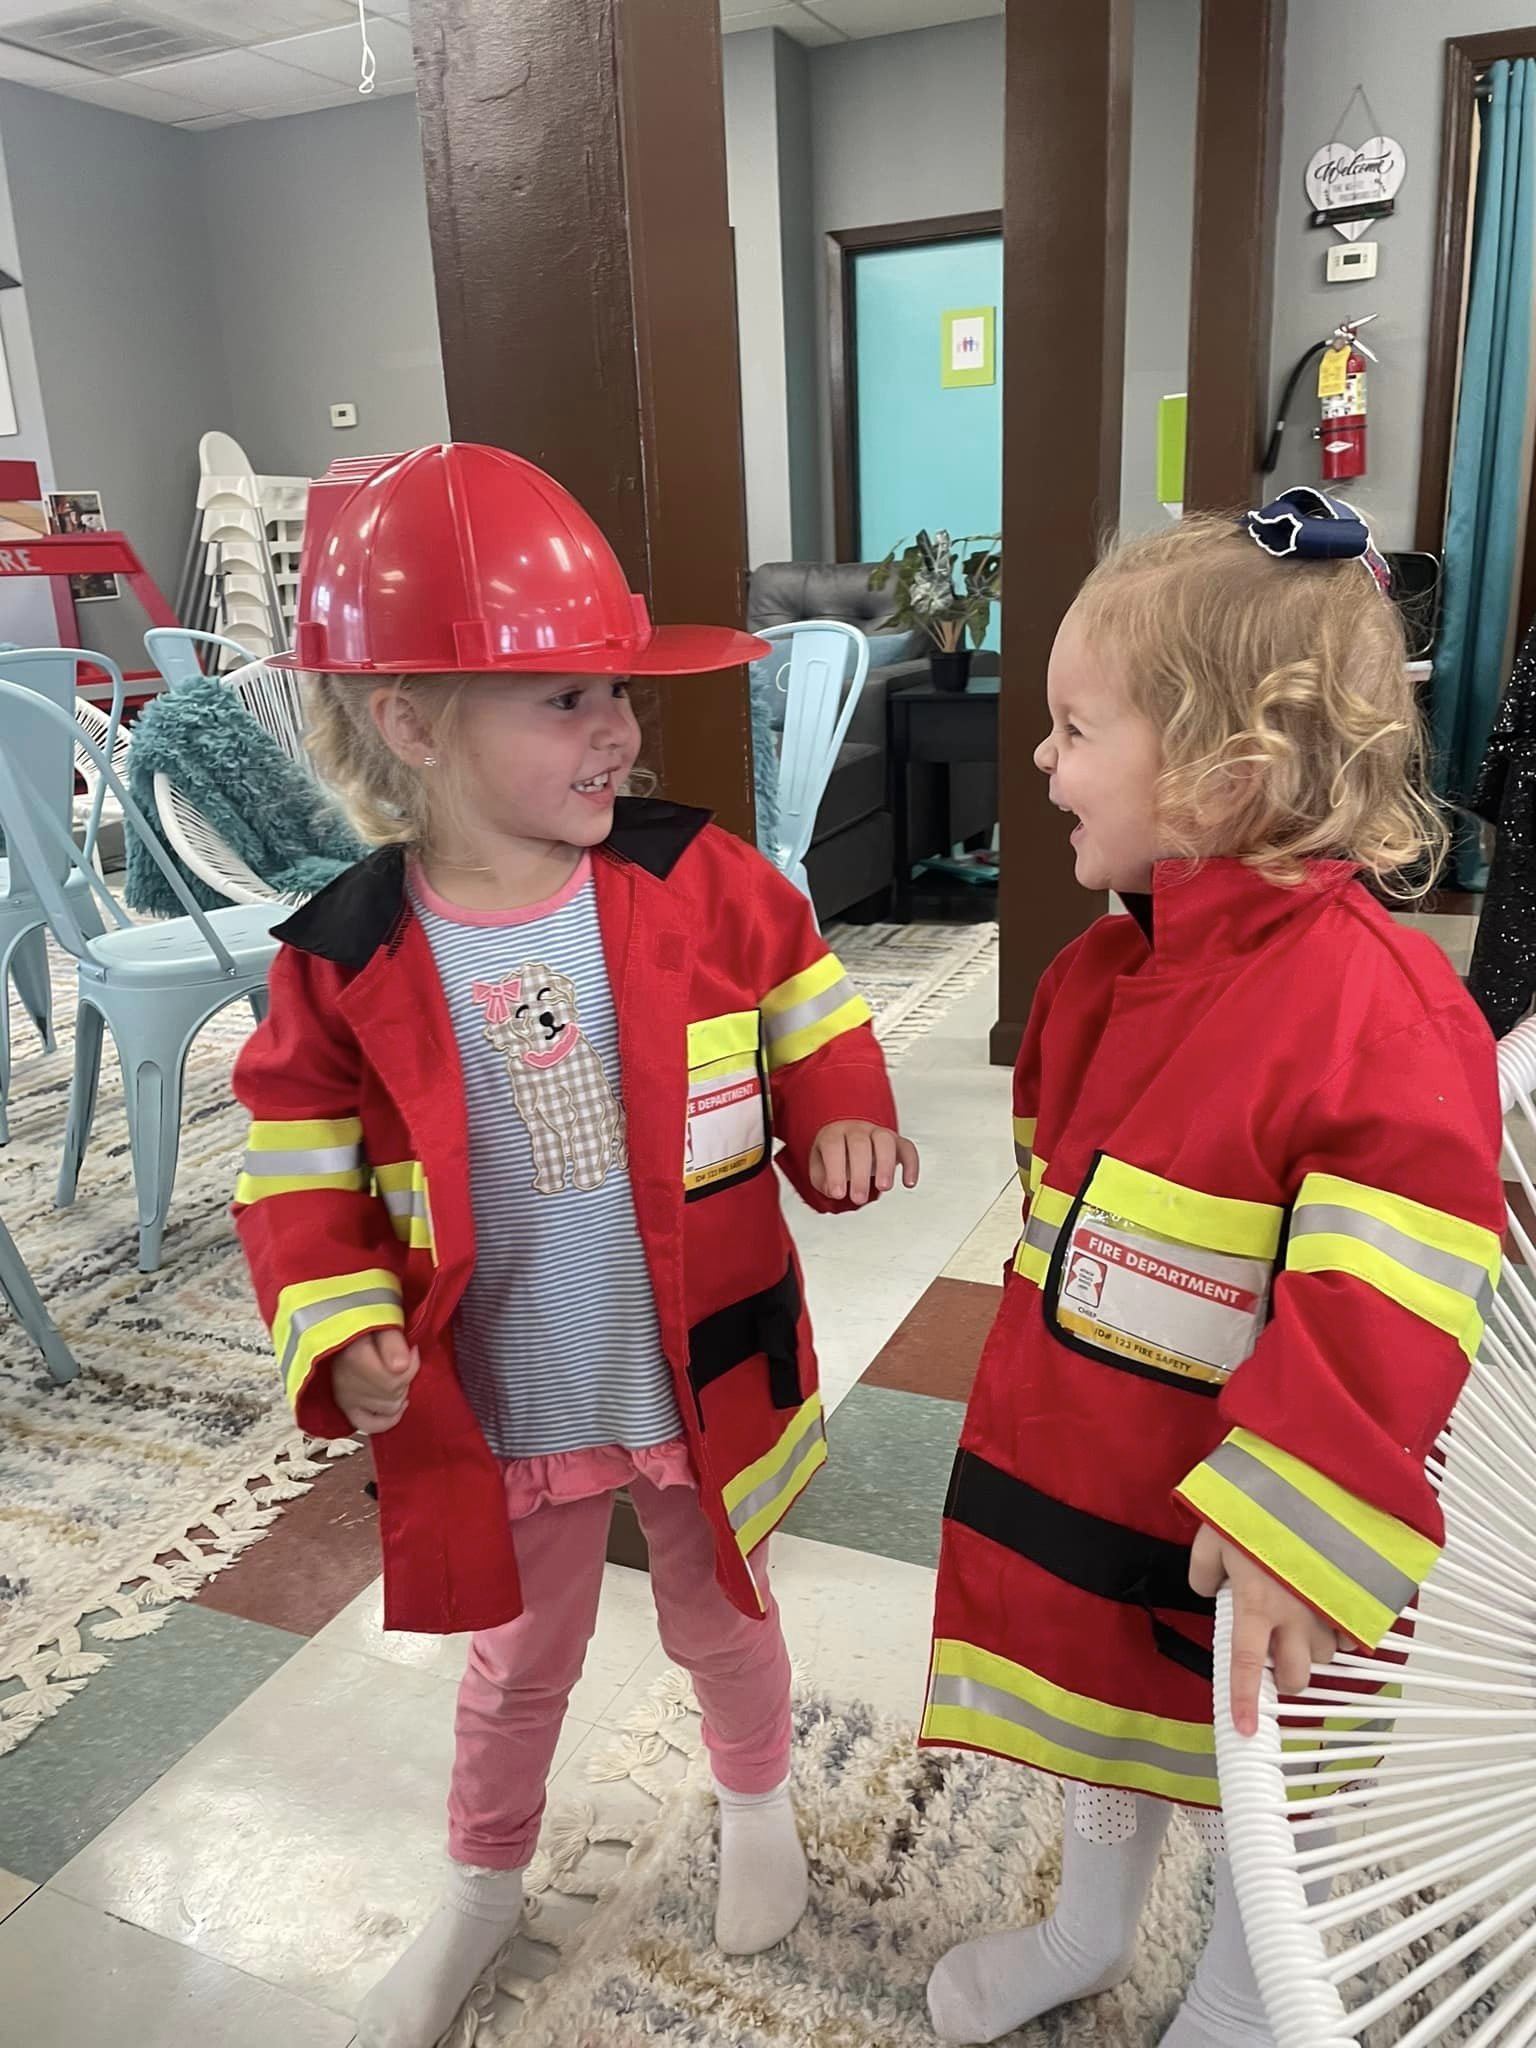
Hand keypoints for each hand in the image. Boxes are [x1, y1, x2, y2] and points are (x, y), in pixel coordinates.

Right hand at [331, 1328, 419, 1435]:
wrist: (348, 1329)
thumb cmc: (369, 1323)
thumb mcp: (383, 1320)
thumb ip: (392, 1341)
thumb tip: (401, 1366)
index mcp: (352, 1354)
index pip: (395, 1374)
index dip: (412, 1362)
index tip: (412, 1349)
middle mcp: (345, 1379)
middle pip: (393, 1392)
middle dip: (406, 1378)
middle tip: (404, 1362)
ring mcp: (345, 1396)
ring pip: (388, 1408)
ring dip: (399, 1394)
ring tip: (397, 1377)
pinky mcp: (346, 1409)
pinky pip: (370, 1426)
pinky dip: (388, 1419)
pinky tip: (399, 1406)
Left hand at [808, 1121, 919, 1205]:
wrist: (848, 1140)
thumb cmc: (834, 1157)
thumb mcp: (819, 1168)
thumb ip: (822, 1180)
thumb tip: (833, 1190)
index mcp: (834, 1134)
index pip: (833, 1147)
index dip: (835, 1171)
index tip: (838, 1194)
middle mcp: (856, 1130)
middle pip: (860, 1144)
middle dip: (860, 1174)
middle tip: (858, 1198)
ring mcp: (877, 1133)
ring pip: (885, 1141)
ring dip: (886, 1165)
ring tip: (883, 1188)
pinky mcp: (896, 1141)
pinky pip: (907, 1148)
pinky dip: (911, 1165)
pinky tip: (908, 1183)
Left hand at [1189, 1523, 1340, 1736]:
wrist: (1311, 1479)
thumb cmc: (1258, 1505)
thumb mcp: (1212, 1535)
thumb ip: (1203, 1571)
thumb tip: (1209, 1591)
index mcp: (1255, 1604)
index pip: (1246, 1665)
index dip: (1244, 1701)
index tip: (1246, 1730)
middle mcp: (1295, 1614)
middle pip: (1295, 1676)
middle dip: (1283, 1678)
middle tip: (1272, 1657)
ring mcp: (1328, 1606)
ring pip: (1325, 1656)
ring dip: (1309, 1650)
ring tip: (1296, 1622)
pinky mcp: (1353, 1595)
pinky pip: (1351, 1631)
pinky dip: (1339, 1630)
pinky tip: (1324, 1609)